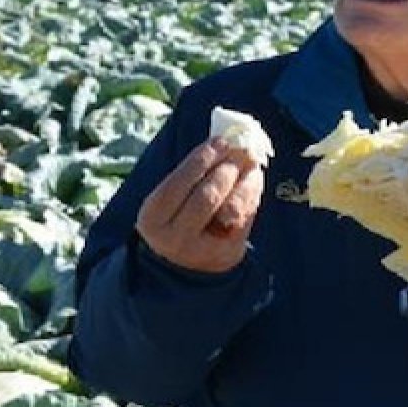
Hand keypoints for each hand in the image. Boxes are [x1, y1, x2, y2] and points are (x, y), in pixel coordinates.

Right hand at [136, 138, 264, 273]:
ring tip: (250, 164)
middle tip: (239, 151)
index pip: (178, 183)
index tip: (220, 140)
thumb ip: (190, 173)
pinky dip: (252, 195)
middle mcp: (175, 237)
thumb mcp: (170, 198)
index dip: (201, 159)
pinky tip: (253, 181)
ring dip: (244, 181)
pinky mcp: (227, 254)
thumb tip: (225, 140)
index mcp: (153, 218)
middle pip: (206, 197)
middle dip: (225, 170)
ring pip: (229, 209)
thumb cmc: (176, 217)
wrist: (183, 266)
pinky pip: (245, 219)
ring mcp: (202, 250)